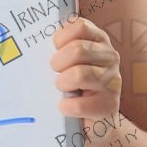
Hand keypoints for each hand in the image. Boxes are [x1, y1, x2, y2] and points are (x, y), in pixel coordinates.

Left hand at [49, 14, 122, 128]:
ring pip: (80, 74)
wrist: (90, 120)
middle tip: (57, 72)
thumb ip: (60, 47)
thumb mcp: (68, 60)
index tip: (56, 49)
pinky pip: (79, 104)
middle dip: (59, 63)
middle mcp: (110, 57)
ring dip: (63, 84)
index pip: (80, 26)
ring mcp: (112, 80)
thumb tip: (35, 38)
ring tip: (62, 88)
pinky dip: (66, 107)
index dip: (61, 38)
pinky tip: (66, 106)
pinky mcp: (109, 105)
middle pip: (78, 50)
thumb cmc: (73, 85)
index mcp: (98, 40)